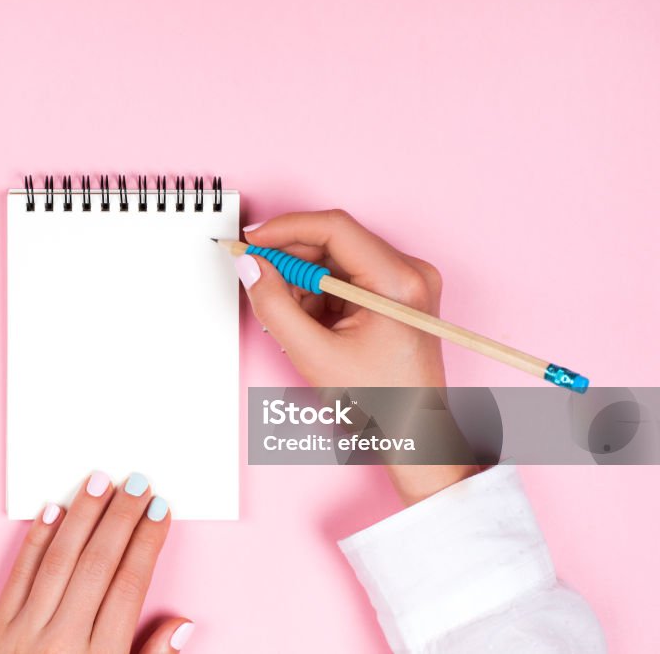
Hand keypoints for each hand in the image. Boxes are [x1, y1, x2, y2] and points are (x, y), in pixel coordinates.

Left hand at [0, 472, 193, 652]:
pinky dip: (36, 539)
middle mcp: (63, 640)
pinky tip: (54, 509)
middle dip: (122, 518)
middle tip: (138, 482)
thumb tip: (182, 624)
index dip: (148, 543)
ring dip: (83, 515)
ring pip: (60, 559)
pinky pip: (19, 574)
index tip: (161, 511)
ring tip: (100, 480)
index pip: (130, 586)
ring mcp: (25, 631)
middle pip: (99, 564)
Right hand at [236, 210, 445, 387]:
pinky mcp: (396, 295)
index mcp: (398, 282)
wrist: (413, 436)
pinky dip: (319, 295)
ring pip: (336, 261)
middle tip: (259, 282)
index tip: (252, 241)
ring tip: (292, 323)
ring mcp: (405, 283)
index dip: (285, 229)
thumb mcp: (315, 355)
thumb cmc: (383, 404)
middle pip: (334, 242)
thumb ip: (275, 306)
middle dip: (292, 263)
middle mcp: (409, 273)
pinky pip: (346, 278)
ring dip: (303, 284)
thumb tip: (251, 267)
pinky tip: (310, 325)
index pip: (334, 228)